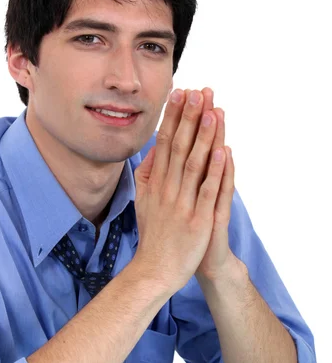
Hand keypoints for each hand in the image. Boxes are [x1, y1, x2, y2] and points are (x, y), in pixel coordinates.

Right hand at [133, 87, 231, 294]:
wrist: (155, 269)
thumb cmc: (153, 236)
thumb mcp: (142, 201)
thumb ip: (147, 175)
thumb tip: (153, 151)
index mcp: (156, 184)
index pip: (164, 143)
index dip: (173, 118)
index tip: (180, 94)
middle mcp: (168, 190)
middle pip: (179, 147)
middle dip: (189, 118)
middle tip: (198, 92)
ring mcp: (183, 204)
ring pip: (195, 164)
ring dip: (203, 136)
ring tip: (211, 110)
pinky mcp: (198, 220)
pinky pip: (208, 191)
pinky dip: (215, 170)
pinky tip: (221, 150)